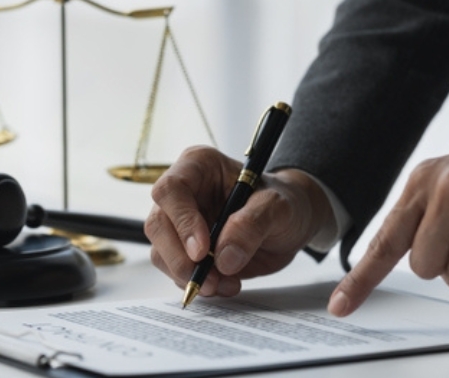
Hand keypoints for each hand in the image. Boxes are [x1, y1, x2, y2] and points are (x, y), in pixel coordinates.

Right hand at [146, 146, 334, 296]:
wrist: (289, 224)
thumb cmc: (283, 202)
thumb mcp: (278, 206)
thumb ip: (253, 224)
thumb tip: (224, 256)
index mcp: (199, 166)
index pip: (171, 189)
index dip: (182, 221)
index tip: (203, 251)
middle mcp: (182, 193)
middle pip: (158, 224)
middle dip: (180, 258)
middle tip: (209, 279)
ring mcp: (179, 222)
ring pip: (160, 251)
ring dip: (188, 275)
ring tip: (224, 283)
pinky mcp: (183, 249)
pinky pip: (175, 270)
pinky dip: (197, 283)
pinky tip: (224, 283)